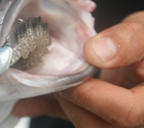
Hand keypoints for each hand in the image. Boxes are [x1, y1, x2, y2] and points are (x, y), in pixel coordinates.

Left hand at [12, 11, 143, 127]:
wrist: (143, 49)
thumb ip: (127, 41)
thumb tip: (94, 53)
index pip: (125, 113)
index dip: (90, 95)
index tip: (67, 75)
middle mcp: (135, 117)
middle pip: (98, 126)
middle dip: (70, 102)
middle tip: (53, 77)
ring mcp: (114, 117)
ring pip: (84, 124)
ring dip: (57, 105)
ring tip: (42, 82)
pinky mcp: (99, 112)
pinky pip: (73, 116)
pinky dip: (51, 107)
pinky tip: (27, 103)